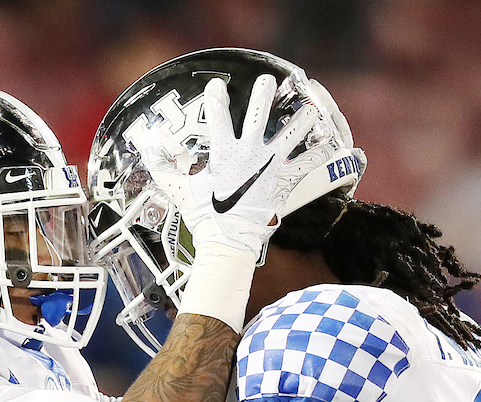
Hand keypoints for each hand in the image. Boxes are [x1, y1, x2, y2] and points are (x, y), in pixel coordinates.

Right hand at [135, 76, 319, 258]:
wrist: (227, 243)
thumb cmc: (203, 217)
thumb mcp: (178, 190)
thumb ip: (162, 166)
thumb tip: (146, 147)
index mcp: (224, 152)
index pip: (217, 116)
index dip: (216, 98)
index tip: (216, 87)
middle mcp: (249, 153)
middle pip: (258, 113)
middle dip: (262, 94)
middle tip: (266, 81)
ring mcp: (269, 166)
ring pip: (291, 133)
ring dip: (302, 119)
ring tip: (311, 107)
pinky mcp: (283, 182)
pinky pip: (306, 167)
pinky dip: (319, 158)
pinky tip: (334, 150)